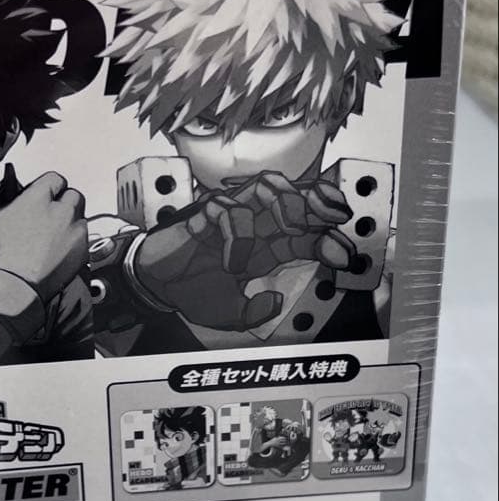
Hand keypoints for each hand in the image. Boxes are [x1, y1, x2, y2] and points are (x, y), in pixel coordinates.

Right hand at [0, 172, 87, 303]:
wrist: (14, 286)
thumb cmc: (0, 256)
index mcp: (38, 198)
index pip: (54, 179)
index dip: (48, 187)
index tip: (41, 195)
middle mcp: (61, 211)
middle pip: (72, 195)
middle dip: (63, 202)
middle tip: (50, 215)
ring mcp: (74, 231)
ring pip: (81, 216)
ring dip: (71, 222)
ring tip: (55, 234)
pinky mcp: (81, 251)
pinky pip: (85, 240)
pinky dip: (76, 243)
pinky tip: (60, 251)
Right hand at [135, 171, 357, 331]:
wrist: (156, 287)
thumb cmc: (193, 292)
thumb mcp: (232, 315)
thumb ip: (255, 312)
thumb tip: (275, 299)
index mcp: (269, 246)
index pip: (308, 230)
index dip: (330, 237)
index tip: (344, 255)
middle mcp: (255, 225)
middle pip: (296, 194)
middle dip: (321, 200)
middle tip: (334, 216)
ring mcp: (230, 214)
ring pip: (267, 185)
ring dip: (286, 201)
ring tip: (292, 226)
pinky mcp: (204, 213)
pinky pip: (227, 209)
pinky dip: (237, 234)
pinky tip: (232, 262)